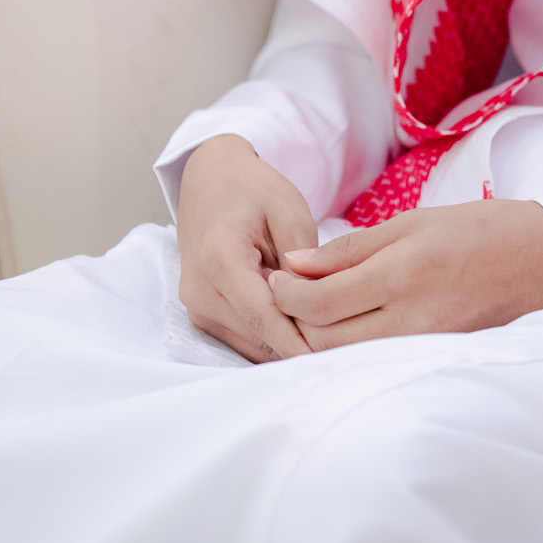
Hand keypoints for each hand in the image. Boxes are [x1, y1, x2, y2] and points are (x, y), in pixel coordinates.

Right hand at [176, 134, 318, 362]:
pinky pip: (244, 338)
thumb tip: (317, 312)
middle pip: (258, 336)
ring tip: (327, 329)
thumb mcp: (289, 212)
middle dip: (299, 344)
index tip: (331, 362)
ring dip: (286, 342)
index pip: (263, 317)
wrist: (211, 180)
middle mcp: (200, 292)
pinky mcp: (202, 316)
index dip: (298, 344)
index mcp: (220, 260)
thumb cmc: (253, 190)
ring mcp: (197, 307)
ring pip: (251, 344)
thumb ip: (303, 263)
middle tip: (345, 344)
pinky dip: (273, 336)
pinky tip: (301, 321)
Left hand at [268, 199, 542, 349]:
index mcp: (402, 275)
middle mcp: (410, 319)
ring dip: (318, 338)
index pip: (320, 304)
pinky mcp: (435, 359)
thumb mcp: (413, 222)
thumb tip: (296, 265)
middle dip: (294, 321)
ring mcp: (424, 346)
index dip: (287, 295)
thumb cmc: (479, 230)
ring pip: (347, 357)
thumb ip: (352, 249)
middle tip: (285, 294)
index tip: (276, 277)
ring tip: (310, 310)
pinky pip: (377, 361)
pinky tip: (346, 327)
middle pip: (325, 341)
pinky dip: (351, 348)